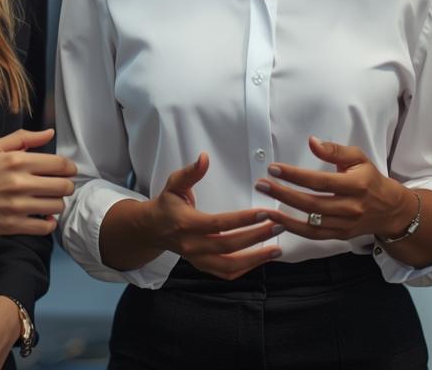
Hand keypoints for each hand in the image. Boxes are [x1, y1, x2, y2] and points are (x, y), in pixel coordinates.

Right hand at [0, 128, 76, 239]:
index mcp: (16, 161)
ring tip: (48, 200)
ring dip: (57, 203)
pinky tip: (42, 217)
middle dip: (66, 185)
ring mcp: (16, 207)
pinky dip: (48, 223)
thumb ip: (23, 138)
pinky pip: (44, 228)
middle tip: (58, 186)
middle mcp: (19, 184)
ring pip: (57, 206)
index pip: (59, 164)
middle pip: (63, 186)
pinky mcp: (11, 226)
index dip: (69, 167)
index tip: (67, 170)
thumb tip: (49, 133)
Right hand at [144, 153, 282, 279]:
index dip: (243, 220)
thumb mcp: (174, 184)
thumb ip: (190, 172)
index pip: (219, 223)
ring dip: (256, 259)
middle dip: (257, 237)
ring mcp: (197, 259)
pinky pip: (227, 273)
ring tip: (277, 249)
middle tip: (279, 226)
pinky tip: (262, 258)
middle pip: (229, 246)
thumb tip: (204, 158)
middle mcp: (192, 245)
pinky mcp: (203, 266)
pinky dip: (246, 268)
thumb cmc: (167, 204)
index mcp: (186, 223)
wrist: (152, 230)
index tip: (264, 213)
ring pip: (230, 266)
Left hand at [255, 137, 415, 240]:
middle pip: (311, 203)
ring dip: (284, 215)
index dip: (294, 175)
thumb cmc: (370, 179)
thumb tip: (312, 142)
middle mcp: (351, 207)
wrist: (390, 209)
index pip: (319, 181)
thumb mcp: (358, 158)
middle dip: (283, 194)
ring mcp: (345, 224)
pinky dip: (295, 230)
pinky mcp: (340, 235)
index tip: (274, 168)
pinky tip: (279, 222)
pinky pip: (314, 235)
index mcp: (356, 185)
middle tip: (262, 184)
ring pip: (310, 222)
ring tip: (264, 207)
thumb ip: (335, 150)